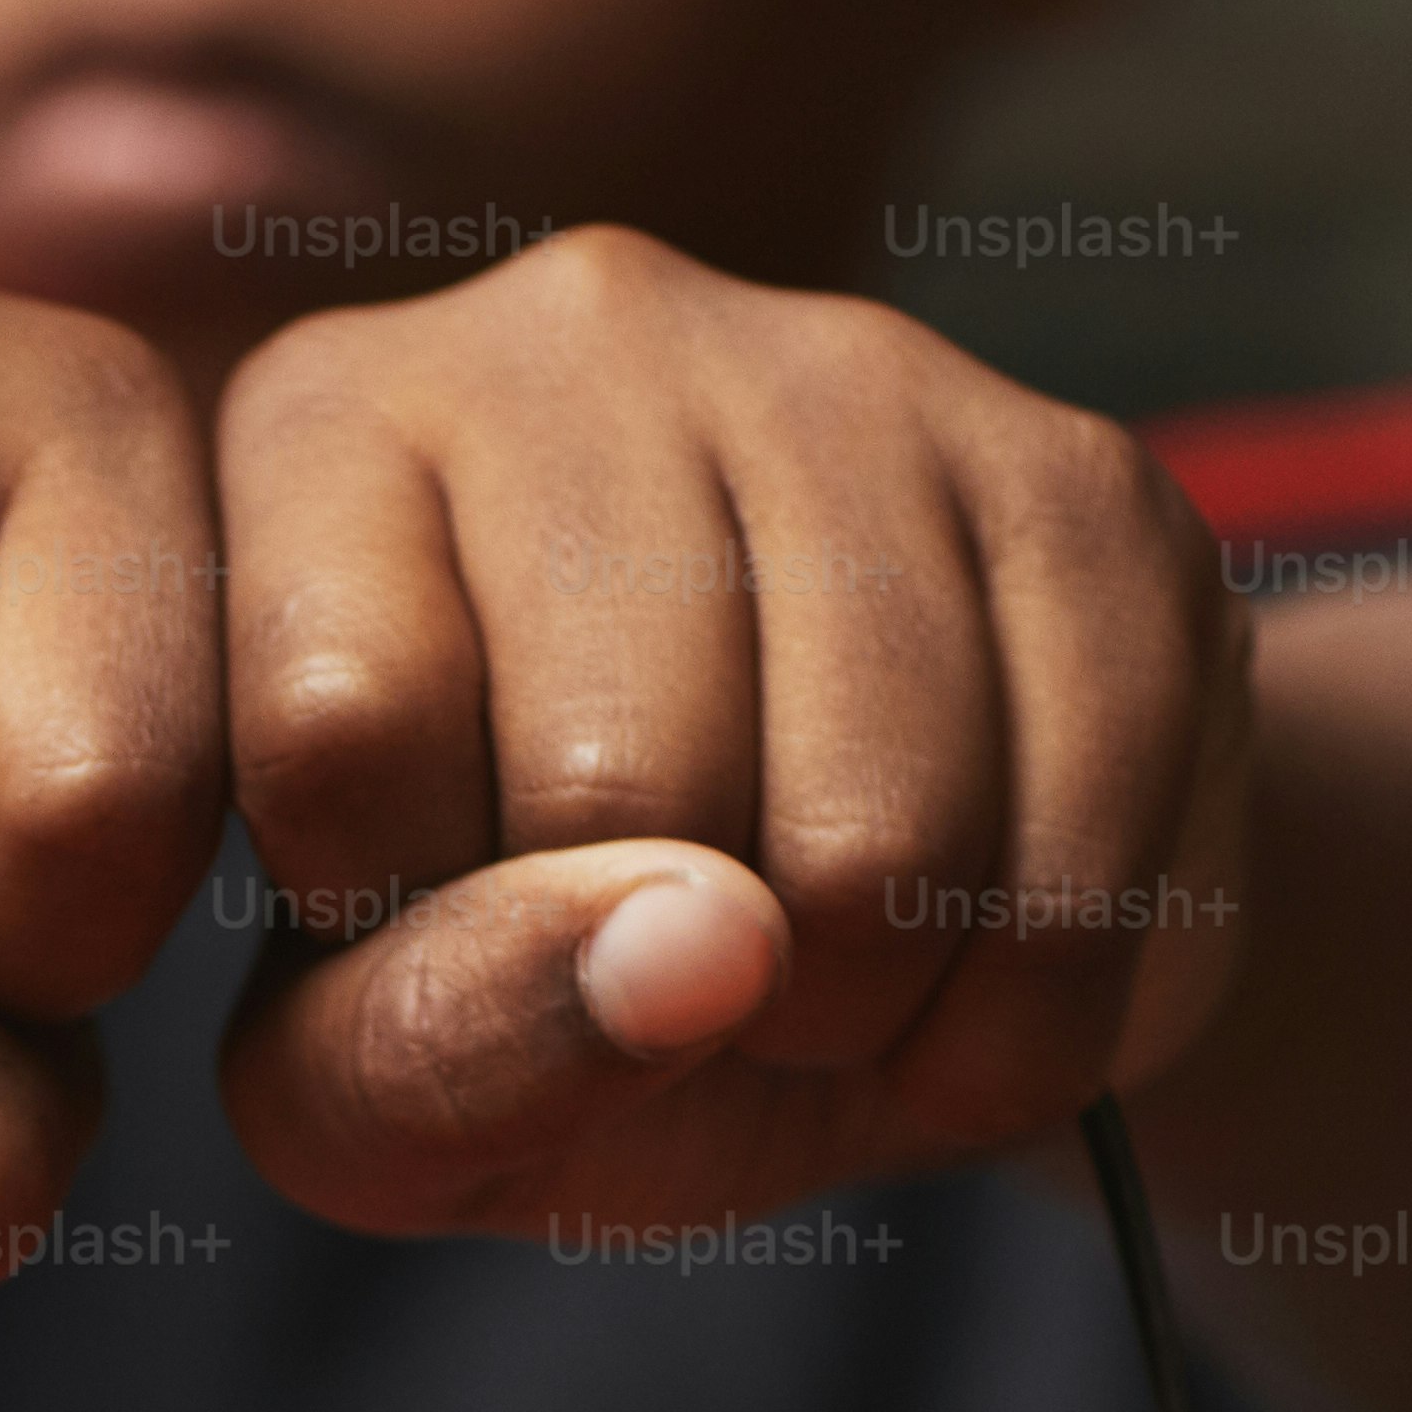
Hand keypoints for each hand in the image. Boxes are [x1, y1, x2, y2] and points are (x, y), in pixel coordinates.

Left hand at [207, 228, 1251, 1240]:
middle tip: (663, 976)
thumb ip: (421, 1052)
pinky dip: (1022, 1016)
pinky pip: (1076, 860)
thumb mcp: (368, 1083)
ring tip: (806, 986)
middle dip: (657, 990)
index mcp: (327, 428)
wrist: (857, 931)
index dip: (409, 919)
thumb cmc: (528, 982)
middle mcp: (574, 328)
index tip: (440, 915)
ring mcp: (851, 371)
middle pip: (617, 784)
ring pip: (871, 834)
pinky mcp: (1084, 477)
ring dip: (852, 1015)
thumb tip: (687, 949)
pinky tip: (957, 974)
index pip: (341, 728)